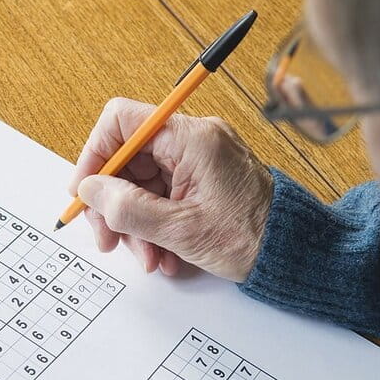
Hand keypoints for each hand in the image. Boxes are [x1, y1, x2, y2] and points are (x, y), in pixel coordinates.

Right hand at [69, 98, 273, 281]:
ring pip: (143, 183)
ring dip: (135, 223)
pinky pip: (163, 196)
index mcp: (191, 139)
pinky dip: (156, 225)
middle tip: (108, 239)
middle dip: (114, 203)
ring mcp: (199, 161)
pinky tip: (165, 255)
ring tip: (148, 258)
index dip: (94, 155)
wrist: (296, 252)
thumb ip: (127, 209)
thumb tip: (90, 191)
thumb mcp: (181, 230)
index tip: (84, 192)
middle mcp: (194, 141)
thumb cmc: (253, 237)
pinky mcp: (203, 180)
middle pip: (128, 158)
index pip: (121, 121)